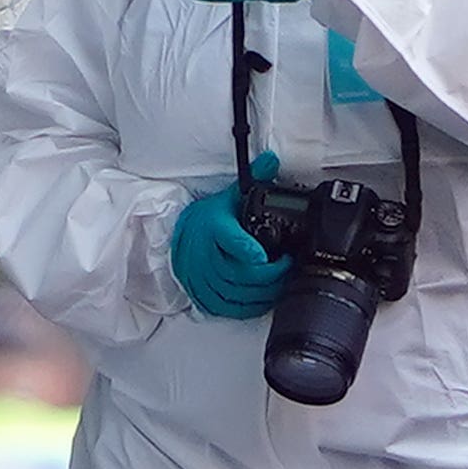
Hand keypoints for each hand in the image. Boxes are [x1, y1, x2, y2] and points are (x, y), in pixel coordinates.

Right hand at [169, 160, 292, 319]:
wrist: (179, 239)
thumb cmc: (208, 221)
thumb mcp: (229, 197)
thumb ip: (255, 179)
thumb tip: (271, 160)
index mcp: (214, 229)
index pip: (230, 240)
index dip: (247, 250)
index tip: (263, 255)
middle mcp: (207, 257)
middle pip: (241, 272)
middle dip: (271, 272)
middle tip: (288, 264)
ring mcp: (205, 280)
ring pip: (238, 292)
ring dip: (265, 290)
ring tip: (282, 280)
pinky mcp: (205, 296)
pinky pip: (231, 307)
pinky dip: (251, 305)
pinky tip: (265, 297)